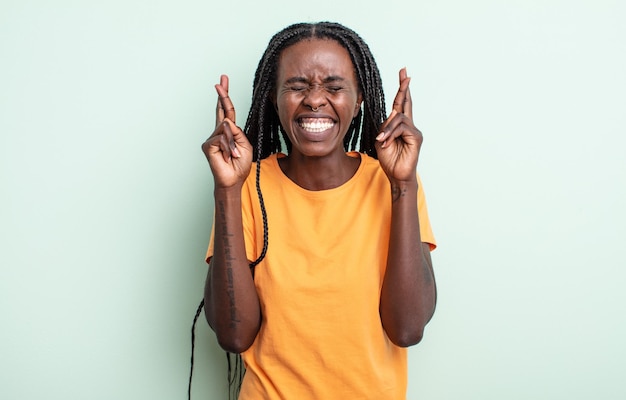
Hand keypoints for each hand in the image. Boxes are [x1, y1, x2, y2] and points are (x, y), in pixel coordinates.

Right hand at [201, 75, 252, 188]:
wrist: (233, 180)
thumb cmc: (239, 164)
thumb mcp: (245, 145)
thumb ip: (237, 132)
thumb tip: (227, 122)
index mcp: (229, 131)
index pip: (227, 110)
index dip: (225, 96)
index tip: (223, 81)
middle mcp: (219, 132)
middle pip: (221, 109)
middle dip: (222, 94)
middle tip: (222, 79)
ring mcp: (211, 138)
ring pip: (226, 128)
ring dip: (233, 143)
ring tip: (233, 154)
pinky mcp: (207, 146)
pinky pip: (221, 138)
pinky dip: (228, 147)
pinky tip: (227, 155)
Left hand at [375, 68, 422, 182]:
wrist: (397, 176)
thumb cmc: (389, 159)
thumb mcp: (381, 140)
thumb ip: (385, 127)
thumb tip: (392, 115)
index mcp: (399, 125)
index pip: (400, 104)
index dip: (402, 89)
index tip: (403, 74)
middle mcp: (409, 125)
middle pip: (406, 102)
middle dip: (404, 87)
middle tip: (405, 72)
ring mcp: (414, 131)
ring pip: (398, 118)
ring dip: (387, 129)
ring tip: (381, 140)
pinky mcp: (416, 137)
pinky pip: (401, 128)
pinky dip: (391, 135)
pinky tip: (386, 143)